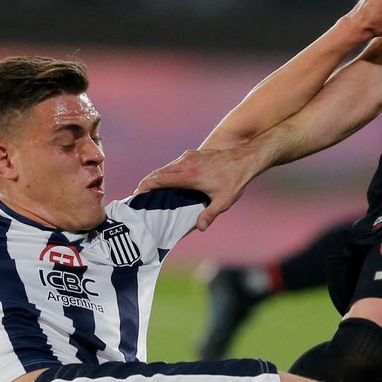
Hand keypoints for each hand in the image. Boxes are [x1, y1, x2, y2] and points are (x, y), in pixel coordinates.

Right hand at [137, 145, 264, 230]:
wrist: (245, 158)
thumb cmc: (235, 181)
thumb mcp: (224, 201)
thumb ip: (210, 214)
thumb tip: (199, 228)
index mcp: (190, 175)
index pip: (160, 179)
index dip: (145, 186)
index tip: (136, 195)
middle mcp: (186, 163)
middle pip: (158, 172)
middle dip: (147, 183)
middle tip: (139, 197)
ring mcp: (189, 156)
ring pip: (166, 167)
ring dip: (157, 177)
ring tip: (150, 192)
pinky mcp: (193, 154)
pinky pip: (174, 164)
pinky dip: (166, 172)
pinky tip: (167, 182)